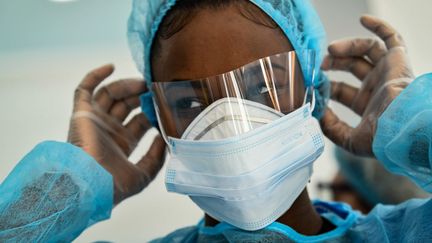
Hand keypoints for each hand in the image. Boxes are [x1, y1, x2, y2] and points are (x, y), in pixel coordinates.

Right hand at [68, 64, 165, 204]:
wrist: (90, 185)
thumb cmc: (115, 184)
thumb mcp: (145, 173)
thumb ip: (156, 156)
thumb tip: (165, 137)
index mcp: (123, 143)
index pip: (140, 120)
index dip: (153, 110)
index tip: (165, 103)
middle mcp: (109, 130)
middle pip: (126, 104)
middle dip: (141, 95)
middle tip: (155, 88)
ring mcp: (95, 120)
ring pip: (111, 94)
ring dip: (127, 85)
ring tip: (143, 83)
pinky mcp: (81, 113)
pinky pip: (84, 89)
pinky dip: (95, 76)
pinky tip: (111, 66)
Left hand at [320, 15, 414, 155]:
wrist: (403, 127)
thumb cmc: (381, 137)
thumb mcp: (350, 140)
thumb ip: (332, 129)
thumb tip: (317, 114)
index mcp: (367, 105)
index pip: (341, 91)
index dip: (326, 87)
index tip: (313, 85)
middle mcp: (377, 86)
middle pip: (351, 67)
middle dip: (333, 64)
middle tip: (320, 64)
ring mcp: (387, 72)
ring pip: (366, 51)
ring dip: (347, 47)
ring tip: (331, 50)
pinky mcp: (398, 60)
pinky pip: (391, 37)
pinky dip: (378, 26)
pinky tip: (363, 19)